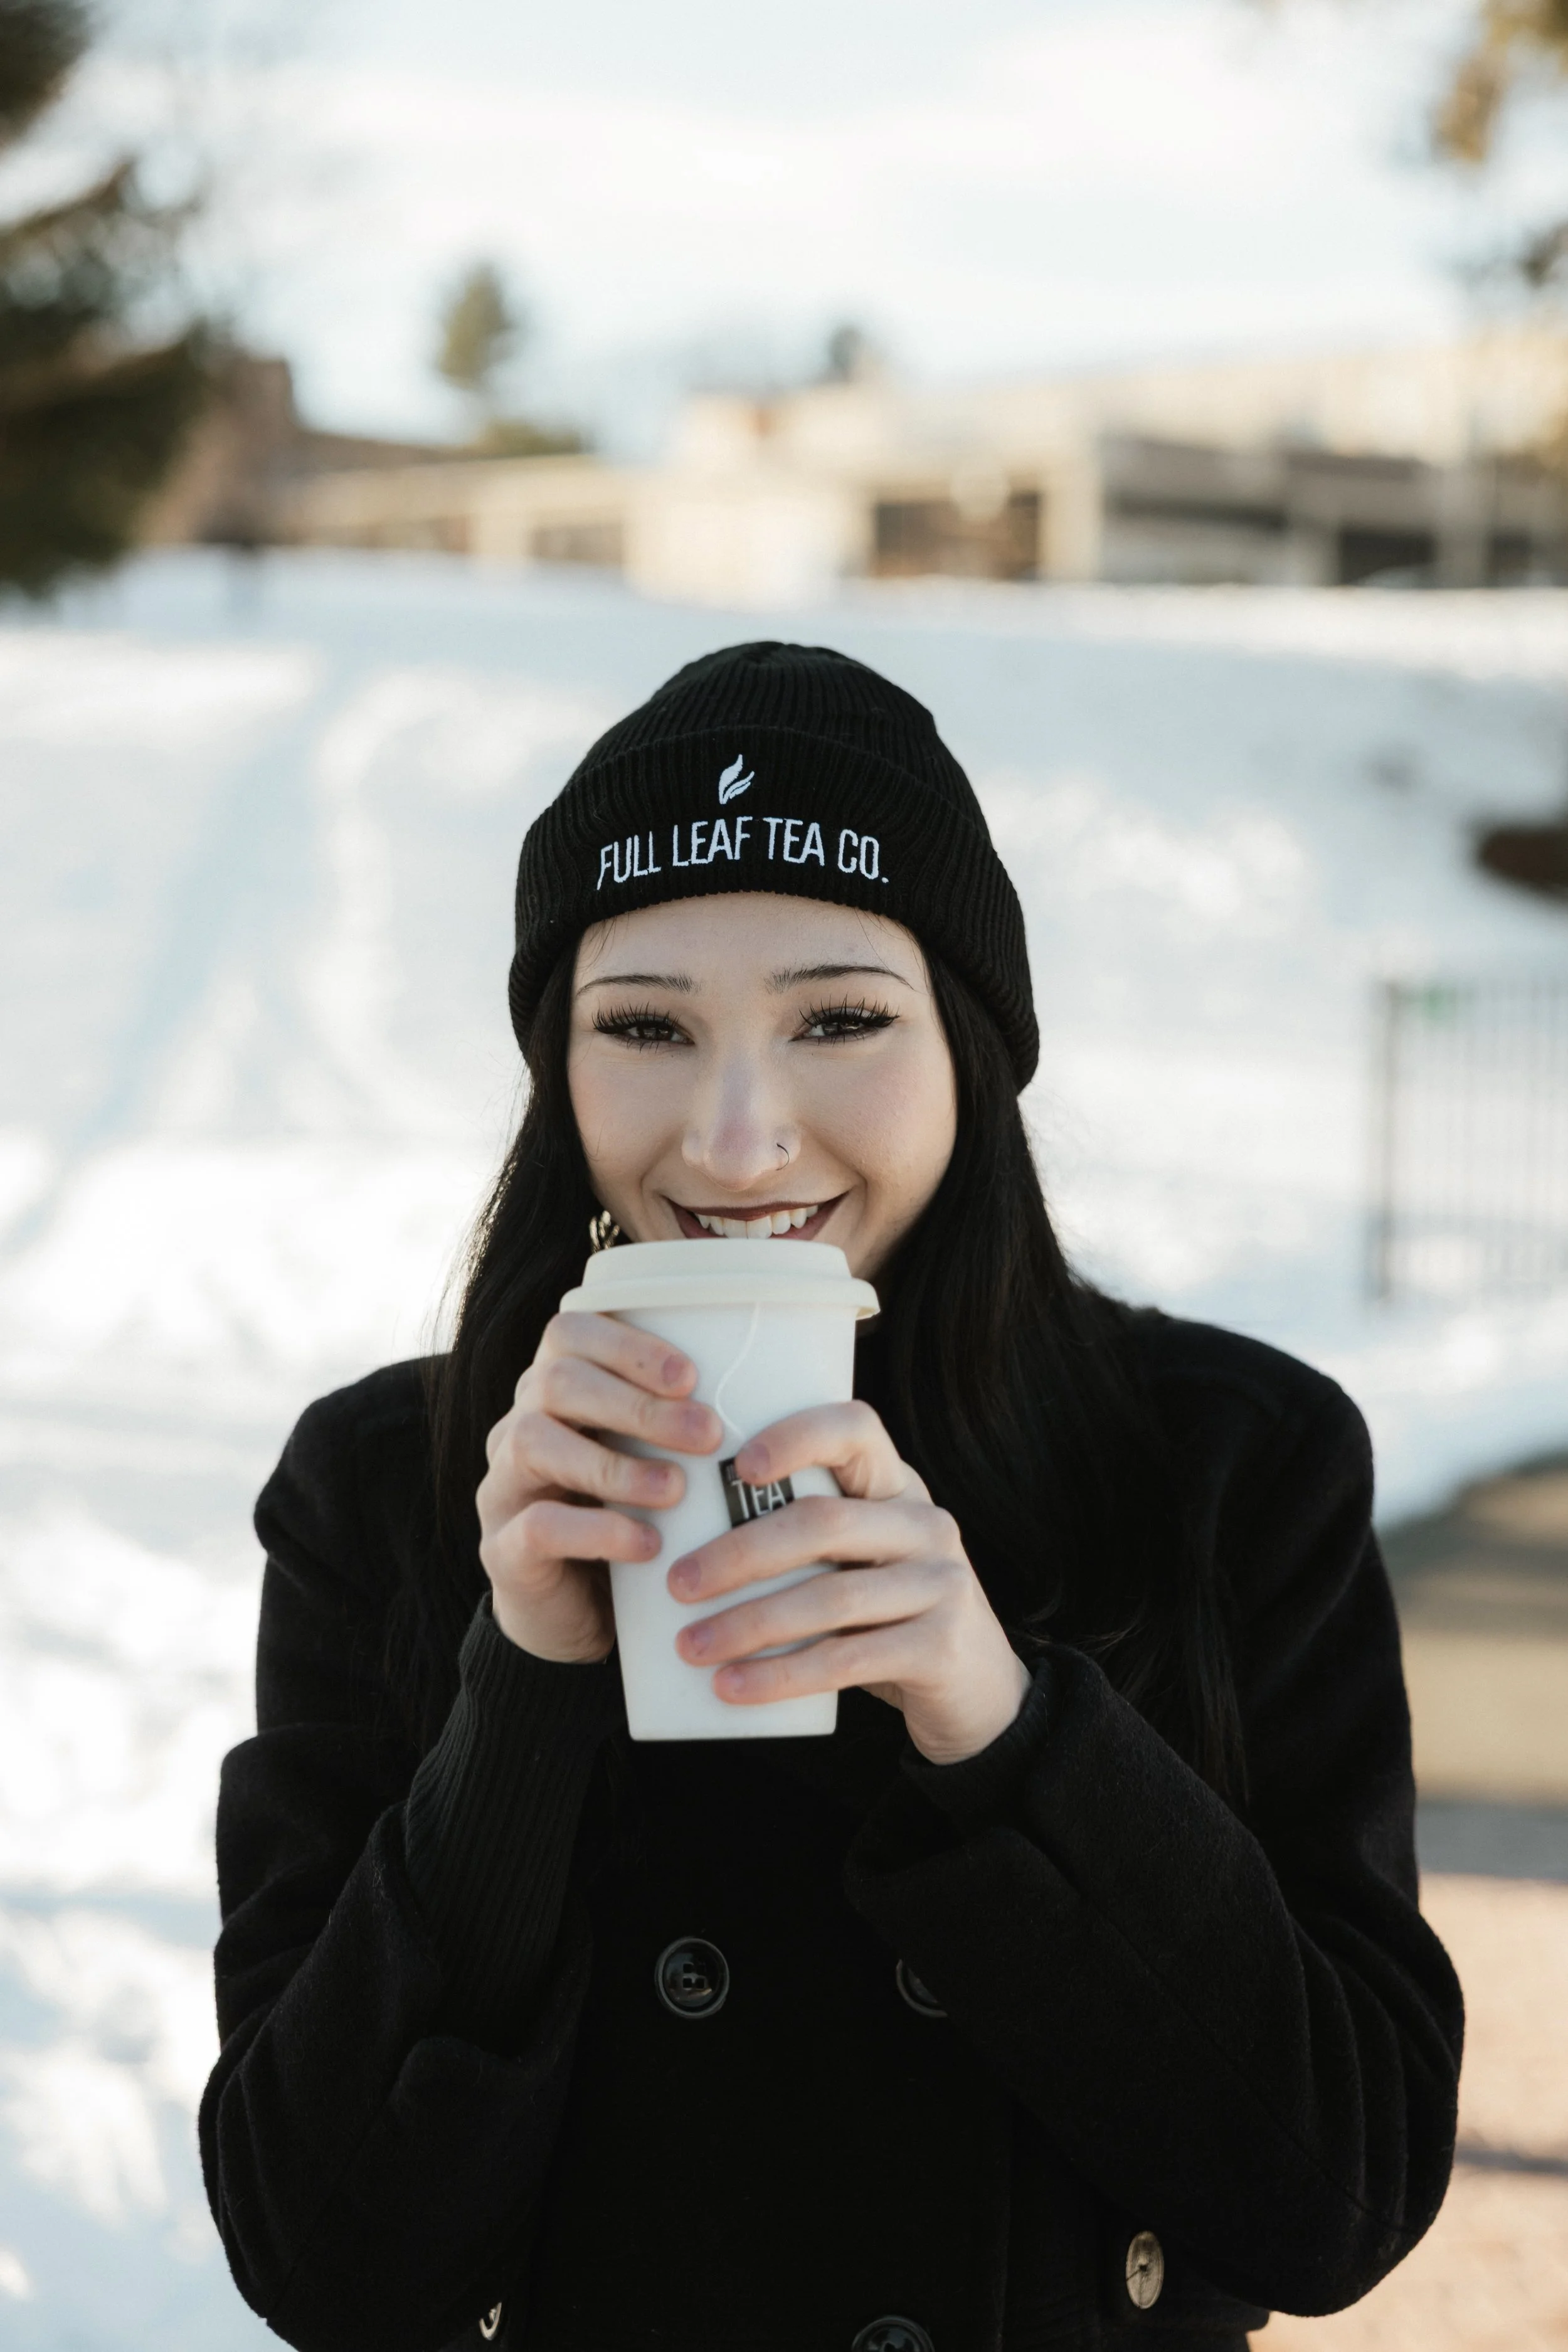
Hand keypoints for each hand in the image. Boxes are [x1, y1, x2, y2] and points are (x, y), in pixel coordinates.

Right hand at [477, 1312, 720, 1662]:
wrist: (579, 1615)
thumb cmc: (634, 1521)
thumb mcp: (657, 1463)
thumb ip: (685, 1425)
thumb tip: (777, 1386)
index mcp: (555, 1393)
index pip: (570, 1333)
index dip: (628, 1345)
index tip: (692, 1376)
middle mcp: (519, 1428)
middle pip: (554, 1381)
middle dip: (637, 1403)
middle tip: (707, 1434)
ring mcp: (503, 1488)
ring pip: (535, 1442)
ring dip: (616, 1463)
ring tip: (677, 1490)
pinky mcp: (503, 1551)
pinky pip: (537, 1525)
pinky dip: (597, 1531)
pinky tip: (647, 1545)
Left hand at [667, 1401, 1030, 1765]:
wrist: (977, 1694)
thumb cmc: (888, 1619)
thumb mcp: (859, 1564)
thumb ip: (805, 1543)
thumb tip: (685, 1547)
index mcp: (898, 1488)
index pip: (855, 1430)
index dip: (797, 1436)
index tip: (739, 1466)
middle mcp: (927, 1523)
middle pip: (823, 1522)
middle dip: (740, 1553)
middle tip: (678, 1583)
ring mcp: (941, 1583)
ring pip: (829, 1596)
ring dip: (749, 1623)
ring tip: (691, 1646)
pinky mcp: (940, 1646)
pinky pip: (846, 1659)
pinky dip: (780, 1675)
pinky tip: (734, 1687)